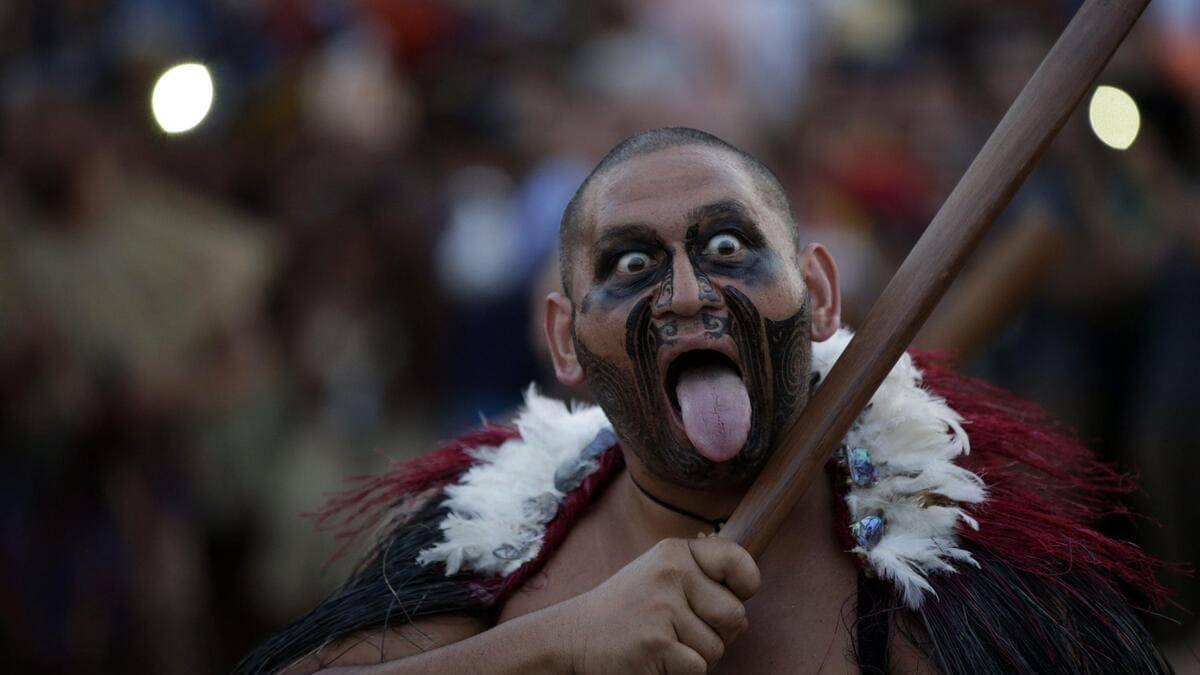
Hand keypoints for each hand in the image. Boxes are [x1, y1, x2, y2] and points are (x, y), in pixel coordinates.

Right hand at [559, 537, 760, 673]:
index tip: (731, 595)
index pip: (740, 563)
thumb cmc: (627, 608)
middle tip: (685, 629)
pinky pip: (698, 668)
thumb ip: (699, 571)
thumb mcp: (659, 572)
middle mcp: (671, 574)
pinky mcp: (657, 645)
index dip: (745, 587)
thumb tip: (748, 580)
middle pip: (735, 615)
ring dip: (696, 655)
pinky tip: (656, 657)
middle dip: (719, 632)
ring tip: (664, 642)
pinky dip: (681, 671)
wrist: (574, 636)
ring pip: (717, 648)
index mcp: (675, 552)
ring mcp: (663, 610)